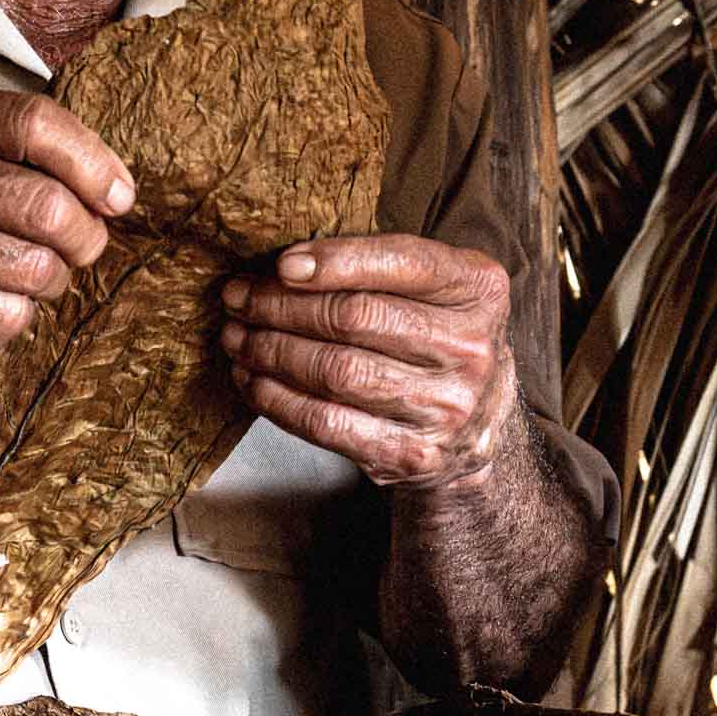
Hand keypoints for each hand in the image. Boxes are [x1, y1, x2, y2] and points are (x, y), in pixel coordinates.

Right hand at [0, 87, 133, 354]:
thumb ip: (38, 149)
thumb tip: (118, 194)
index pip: (37, 125)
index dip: (94, 164)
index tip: (119, 196)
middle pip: (50, 209)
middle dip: (86, 236)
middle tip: (79, 244)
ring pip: (39, 271)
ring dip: (52, 279)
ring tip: (27, 270)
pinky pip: (9, 317)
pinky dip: (17, 314)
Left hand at [219, 236, 516, 490]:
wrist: (479, 429)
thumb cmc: (436, 337)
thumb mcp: (434, 288)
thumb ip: (377, 266)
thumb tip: (282, 267)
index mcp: (479, 289)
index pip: (401, 262)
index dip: (334, 261)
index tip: (280, 264)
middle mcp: (470, 348)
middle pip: (354, 317)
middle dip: (281, 306)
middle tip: (238, 298)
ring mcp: (445, 407)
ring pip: (334, 371)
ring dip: (270, 351)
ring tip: (237, 337)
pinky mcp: (411, 454)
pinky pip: (326, 422)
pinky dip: (277, 399)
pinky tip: (253, 380)